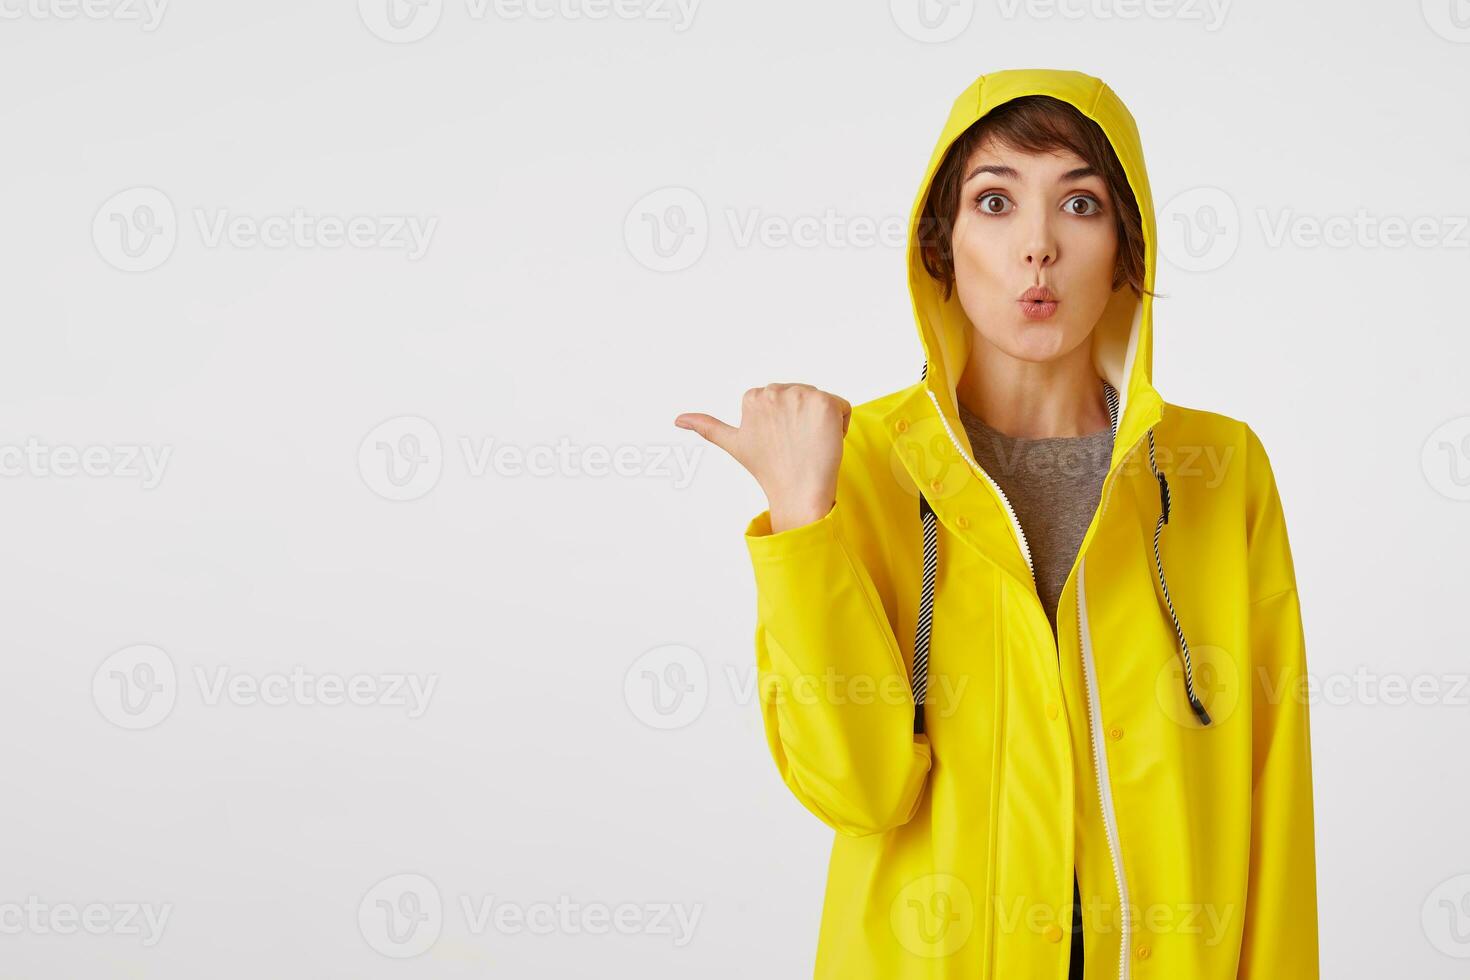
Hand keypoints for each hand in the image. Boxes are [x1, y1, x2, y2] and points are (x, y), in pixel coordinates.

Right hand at [676, 383, 850, 531]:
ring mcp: (800, 395)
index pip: (784, 399)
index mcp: (752, 396)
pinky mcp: (825, 403)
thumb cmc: (768, 470)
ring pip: (823, 403)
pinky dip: (840, 426)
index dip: (786, 423)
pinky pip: (842, 407)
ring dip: (822, 424)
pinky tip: (826, 442)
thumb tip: (677, 419)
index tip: (779, 442)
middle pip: (804, 397)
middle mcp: (774, 391)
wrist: (798, 492)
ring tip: (809, 446)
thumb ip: (706, 427)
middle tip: (795, 447)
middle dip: (804, 420)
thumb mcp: (734, 444)